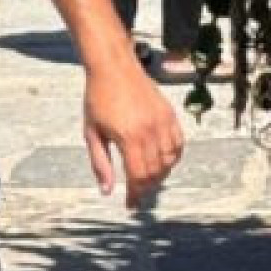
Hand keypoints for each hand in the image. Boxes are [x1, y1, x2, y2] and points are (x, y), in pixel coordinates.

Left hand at [82, 59, 184, 205]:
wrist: (113, 66)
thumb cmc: (97, 98)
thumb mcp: (91, 132)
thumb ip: (100, 162)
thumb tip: (107, 191)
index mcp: (128, 137)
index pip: (137, 176)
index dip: (135, 194)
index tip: (130, 204)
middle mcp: (150, 131)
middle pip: (155, 172)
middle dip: (146, 187)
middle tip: (137, 194)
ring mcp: (162, 122)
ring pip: (169, 161)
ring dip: (160, 175)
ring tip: (147, 179)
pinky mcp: (170, 115)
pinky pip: (178, 145)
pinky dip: (173, 158)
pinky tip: (162, 163)